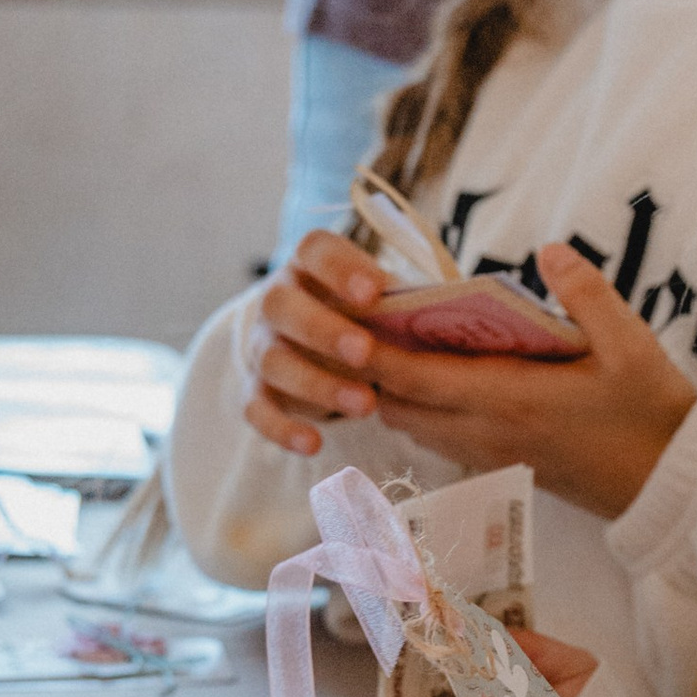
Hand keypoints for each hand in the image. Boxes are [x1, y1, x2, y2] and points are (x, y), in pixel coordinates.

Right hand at [244, 231, 392, 457]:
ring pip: (274, 360)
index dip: (340, 269)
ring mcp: (261, 344)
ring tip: (365, 404)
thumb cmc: (359, 313)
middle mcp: (276, 299)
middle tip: (365, 353)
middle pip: (282, 305)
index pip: (315, 251)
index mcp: (309, 264)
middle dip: (323, 330)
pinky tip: (313, 445)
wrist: (308, 337)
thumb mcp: (377, 298)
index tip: (374, 292)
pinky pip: (257, 408)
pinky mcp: (255, 389)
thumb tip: (442, 316)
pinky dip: (282, 428)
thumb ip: (397, 300)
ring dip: (317, 384)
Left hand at [352, 246, 696, 519]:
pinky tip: (437, 377)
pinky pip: (439, 437)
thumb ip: (587, 294)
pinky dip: (423, 408)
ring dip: (396, 390)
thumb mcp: (631, 345)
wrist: (670, 483)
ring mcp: (491, 453)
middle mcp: (487, 432)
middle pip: (399, 405)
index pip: (416, 378)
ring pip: (414, 426)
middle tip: (363, 319)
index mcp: (509, 399)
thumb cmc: (649, 413)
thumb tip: (548, 249)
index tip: (345, 317)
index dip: (373, 352)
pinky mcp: (503, 463)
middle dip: (372, 369)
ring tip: (392, 342)